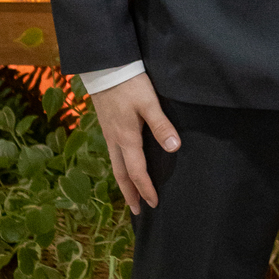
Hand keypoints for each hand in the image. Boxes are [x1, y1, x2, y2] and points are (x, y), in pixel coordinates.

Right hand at [91, 72, 179, 214]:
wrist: (105, 67)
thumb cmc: (129, 84)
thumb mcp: (148, 103)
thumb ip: (161, 125)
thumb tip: (174, 148)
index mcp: (126, 138)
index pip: (136, 172)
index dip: (145, 189)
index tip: (154, 204)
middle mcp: (114, 140)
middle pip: (121, 174)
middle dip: (129, 194)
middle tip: (137, 211)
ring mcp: (108, 134)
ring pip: (115, 165)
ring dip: (123, 182)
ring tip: (130, 195)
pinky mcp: (106, 126)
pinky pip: (112, 155)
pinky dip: (119, 168)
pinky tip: (124, 166)